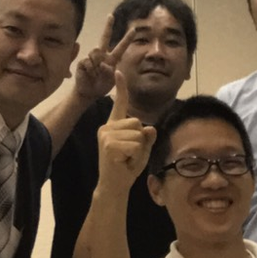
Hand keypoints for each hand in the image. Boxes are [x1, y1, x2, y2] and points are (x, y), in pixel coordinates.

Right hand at [72, 14, 132, 103]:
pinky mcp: (83, 62)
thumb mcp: (110, 81)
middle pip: (104, 38)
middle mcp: (102, 55)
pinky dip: (90, 70)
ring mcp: (92, 57)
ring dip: (96, 65)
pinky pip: (88, 62)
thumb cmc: (101, 86)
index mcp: (112, 59)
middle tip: (111, 15)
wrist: (88, 92)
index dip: (127, 39)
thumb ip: (109, 72)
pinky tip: (88, 75)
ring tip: (95, 75)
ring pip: (96, 51)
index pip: (121, 47)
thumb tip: (102, 63)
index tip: (134, 30)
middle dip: (108, 26)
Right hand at [95, 72, 155, 191]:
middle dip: (140, 139)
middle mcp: (107, 127)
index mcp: (114, 125)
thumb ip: (147, 138)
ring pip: (137, 133)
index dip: (121, 88)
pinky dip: (134, 155)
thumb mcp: (142, 150)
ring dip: (138, 149)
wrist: (114, 185)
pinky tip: (124, 161)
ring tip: (126, 158)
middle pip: (137, 122)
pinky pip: (134, 144)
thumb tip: (150, 128)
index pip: (120, 104)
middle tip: (129, 154)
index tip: (118, 72)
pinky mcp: (108, 144)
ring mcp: (106, 135)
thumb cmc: (127, 167)